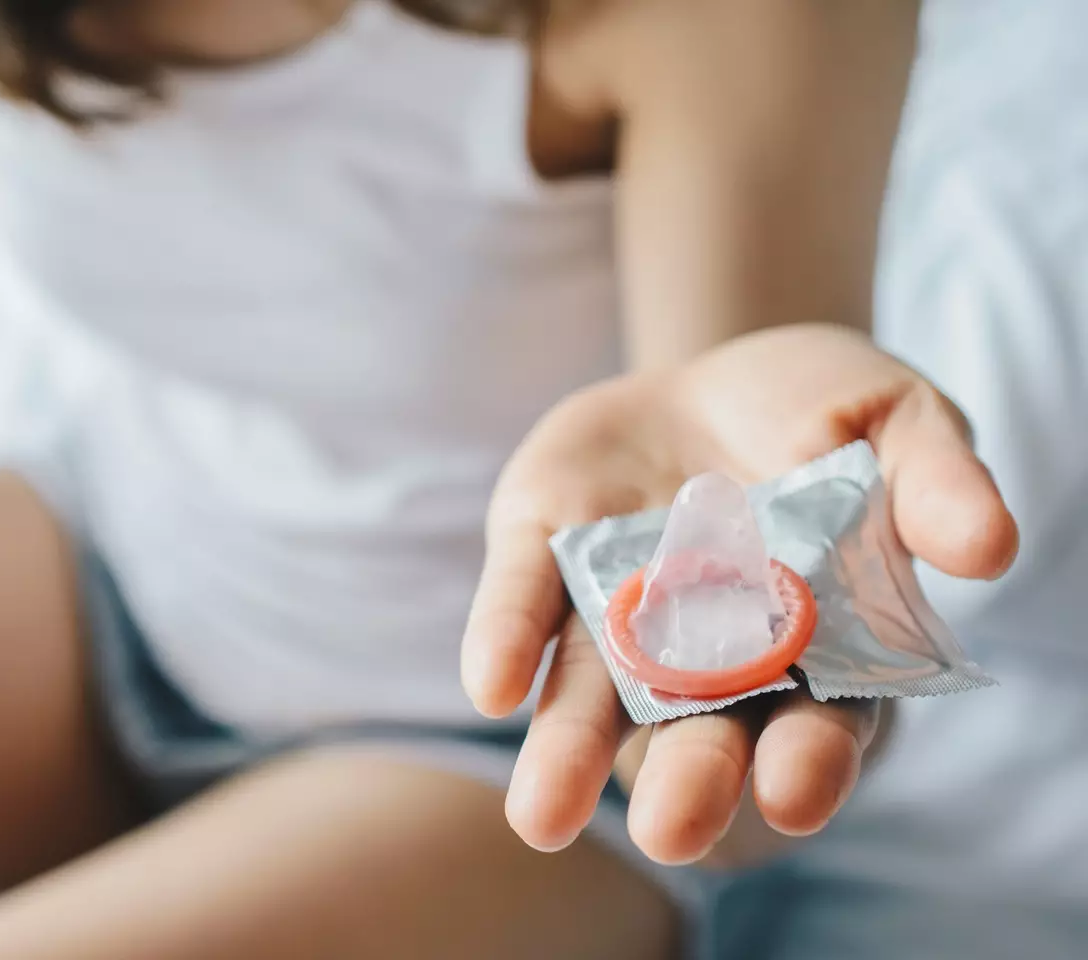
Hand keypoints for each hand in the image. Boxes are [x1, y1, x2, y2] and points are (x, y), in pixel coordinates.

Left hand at [461, 324, 1017, 862]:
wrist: (716, 371)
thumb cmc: (826, 412)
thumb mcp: (898, 421)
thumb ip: (934, 480)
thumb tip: (987, 545)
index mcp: (813, 643)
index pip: (819, 723)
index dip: (810, 761)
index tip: (793, 794)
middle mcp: (707, 652)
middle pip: (699, 732)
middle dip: (686, 780)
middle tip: (669, 829)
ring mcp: (619, 610)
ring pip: (592, 698)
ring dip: (566, 754)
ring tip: (541, 815)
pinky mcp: (545, 556)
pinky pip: (523, 604)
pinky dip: (507, 641)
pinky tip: (491, 686)